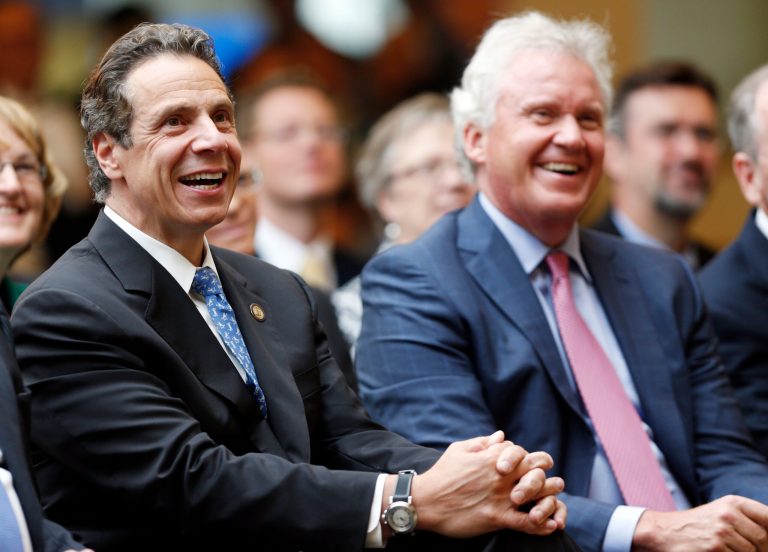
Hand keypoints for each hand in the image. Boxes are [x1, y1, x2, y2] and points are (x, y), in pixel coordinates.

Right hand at [407, 432, 564, 537]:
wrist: (425, 502)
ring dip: (550, 495)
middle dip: (545, 470)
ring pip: (537, 493)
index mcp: (491, 457)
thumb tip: (501, 436)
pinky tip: (550, 525)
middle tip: (552, 478)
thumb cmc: (440, 475)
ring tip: (556, 497)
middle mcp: (500, 475)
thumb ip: (482, 443)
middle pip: (536, 467)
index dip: (530, 457)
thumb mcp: (459, 450)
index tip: (534, 463)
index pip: (521, 451)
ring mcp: (500, 497)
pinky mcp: (497, 518)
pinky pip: (527, 522)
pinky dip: (541, 525)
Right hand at [633, 495, 767, 550]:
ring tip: (730, 550)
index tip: (765, 540)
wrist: (666, 532)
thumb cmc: (698, 525)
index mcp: (733, 502)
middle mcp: (728, 514)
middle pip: (763, 539)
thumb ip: (747, 519)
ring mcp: (722, 532)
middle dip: (761, 549)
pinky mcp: (716, 548)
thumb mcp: (722, 512)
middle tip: (748, 549)